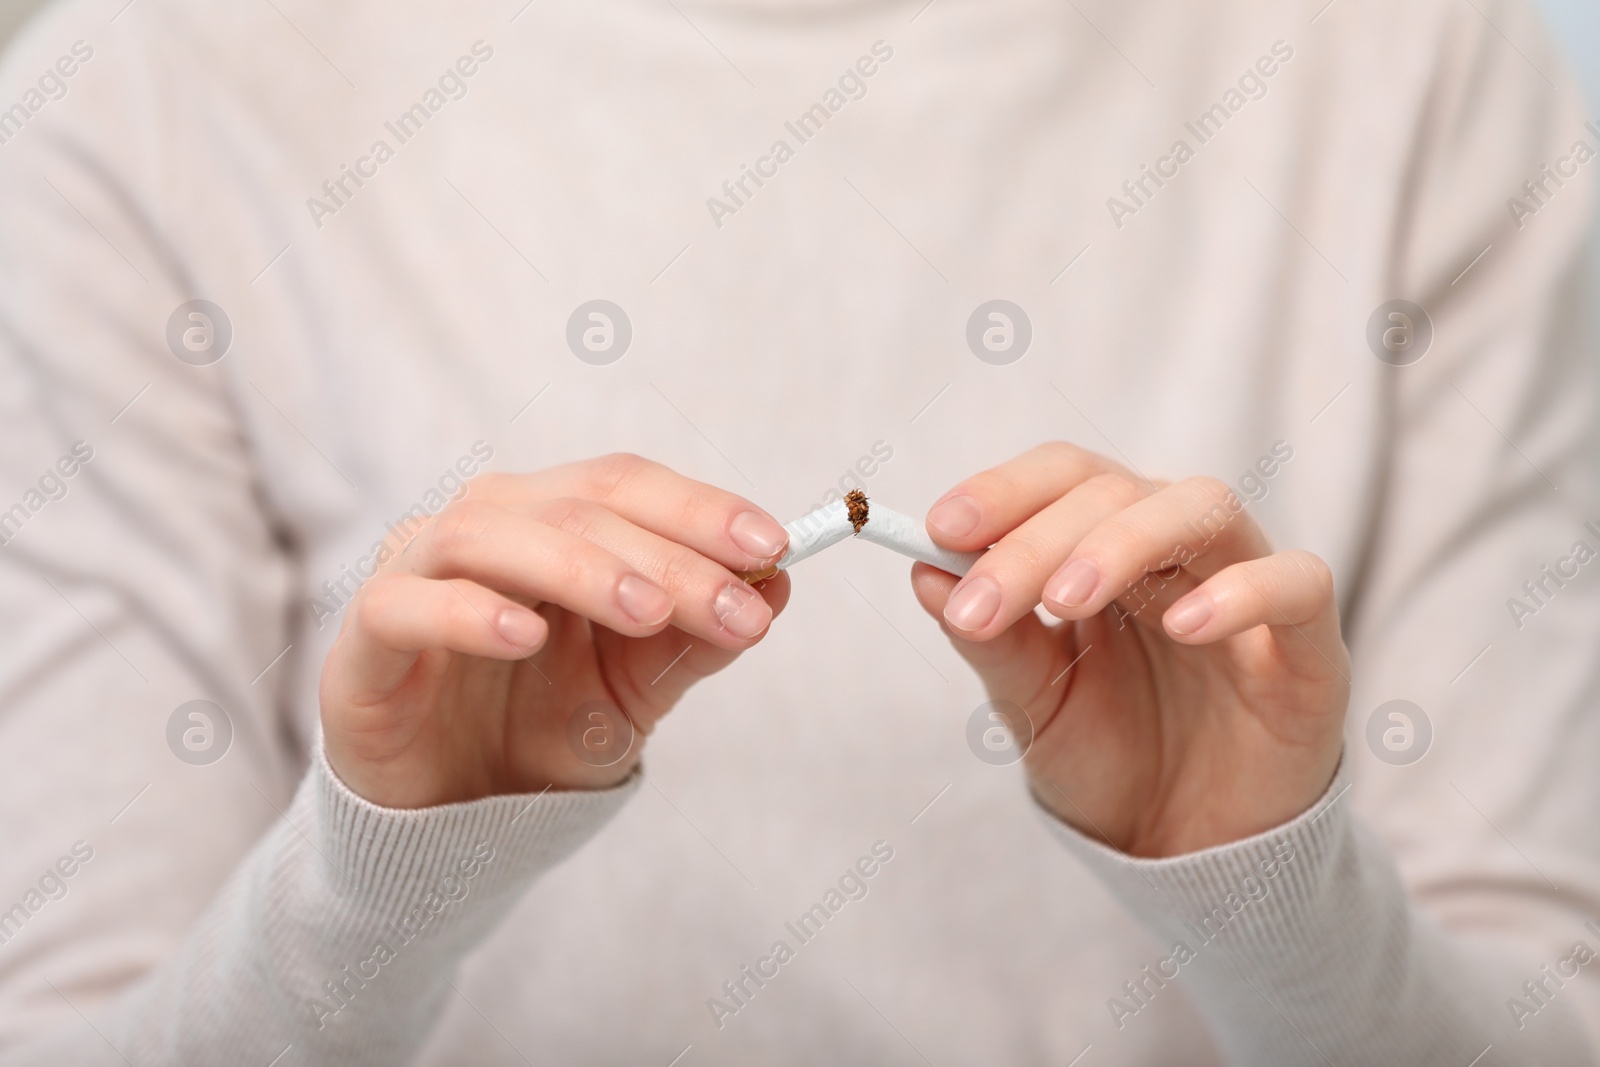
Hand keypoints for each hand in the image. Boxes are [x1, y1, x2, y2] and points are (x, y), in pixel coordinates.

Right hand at [319, 454, 789, 807]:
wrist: (451, 825)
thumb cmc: (541, 734)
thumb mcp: (637, 692)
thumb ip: (694, 638)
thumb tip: (778, 584)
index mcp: (549, 523)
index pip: (624, 485)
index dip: (699, 508)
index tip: (774, 545)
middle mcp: (483, 529)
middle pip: (573, 505)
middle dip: (665, 553)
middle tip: (732, 604)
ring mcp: (413, 576)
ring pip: (489, 534)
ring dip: (579, 566)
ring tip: (645, 612)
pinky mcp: (363, 642)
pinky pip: (404, 605)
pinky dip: (467, 612)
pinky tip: (526, 636)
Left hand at [912, 443, 1348, 856]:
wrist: (1186, 852)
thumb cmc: (1109, 760)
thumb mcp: (1034, 706)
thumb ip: (991, 641)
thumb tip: (923, 572)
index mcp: (1106, 546)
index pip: (1063, 478)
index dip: (1004, 490)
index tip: (940, 528)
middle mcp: (1176, 549)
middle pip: (1115, 490)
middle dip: (1037, 539)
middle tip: (984, 601)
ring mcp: (1246, 585)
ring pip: (1203, 508)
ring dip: (1123, 542)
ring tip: (1065, 601)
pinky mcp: (1309, 645)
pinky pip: (1298, 583)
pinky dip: (1242, 591)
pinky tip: (1185, 625)